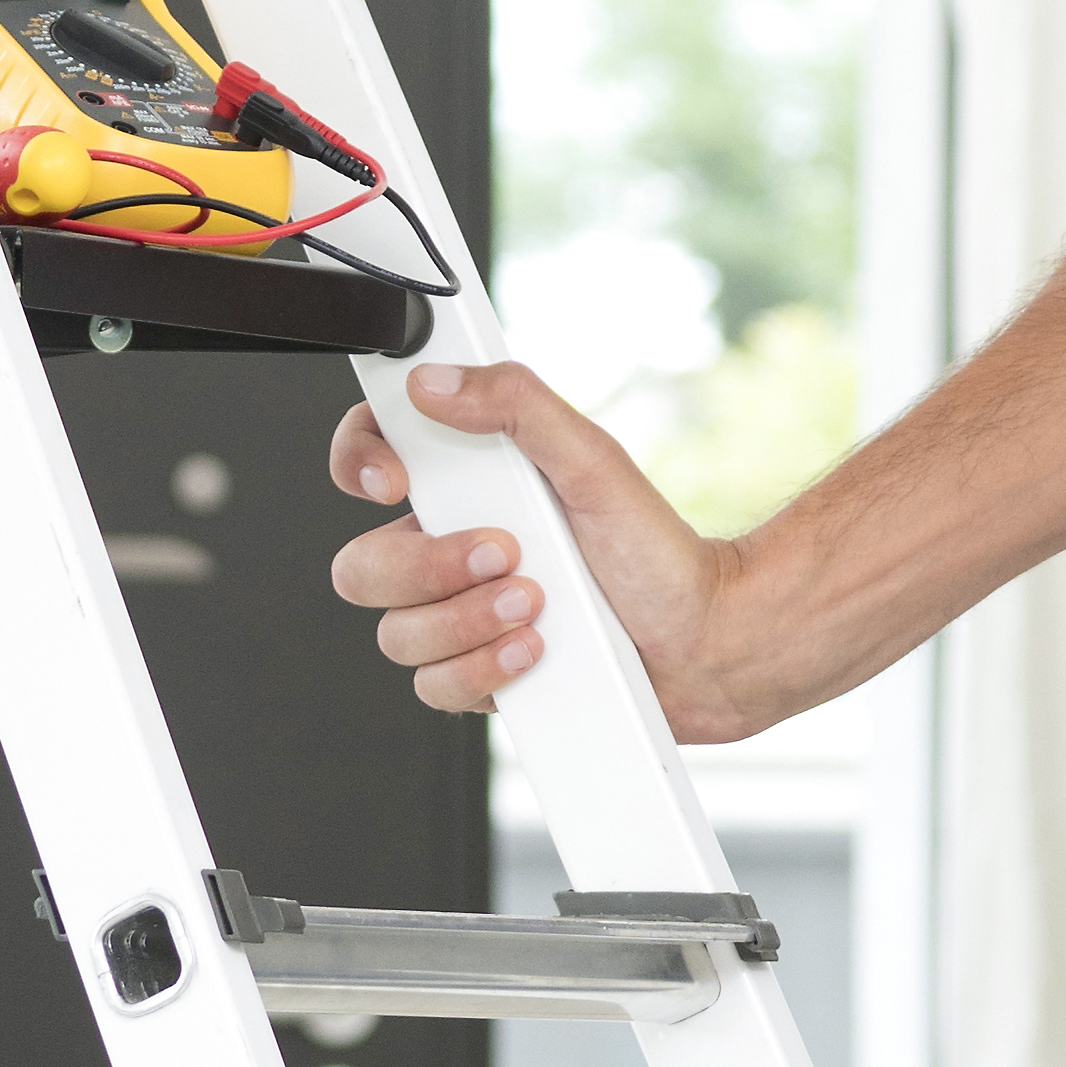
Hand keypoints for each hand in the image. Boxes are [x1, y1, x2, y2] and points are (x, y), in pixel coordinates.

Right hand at [324, 357, 769, 733]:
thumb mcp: (594, 460)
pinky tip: (536, 651)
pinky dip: (484, 671)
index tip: (396, 480)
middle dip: (430, 568)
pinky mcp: (480, 676)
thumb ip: (519, 406)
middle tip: (509, 554)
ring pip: (397, 635)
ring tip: (538, 606)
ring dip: (466, 622)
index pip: (370, 458)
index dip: (358, 464)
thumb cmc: (661, 554)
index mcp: (468, 488)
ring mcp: (461, 618)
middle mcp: (453, 552)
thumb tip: (436, 380)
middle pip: (363, 568)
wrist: (707, 645)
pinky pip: (435, 687)